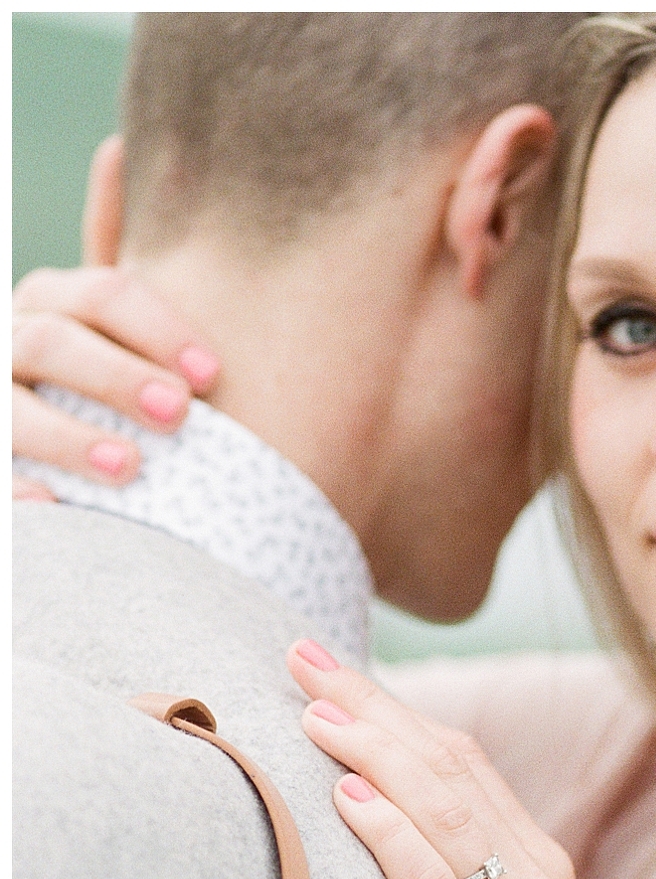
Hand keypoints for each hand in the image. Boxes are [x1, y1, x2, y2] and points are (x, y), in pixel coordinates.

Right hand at [12, 266, 219, 496]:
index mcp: (56, 303)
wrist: (68, 432)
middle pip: (53, 342)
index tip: (212, 376)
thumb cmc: (116, 391)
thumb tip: (122, 172)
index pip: (104, 295)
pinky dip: (19, 488)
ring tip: (128, 467)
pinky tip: (53, 505)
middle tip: (178, 414)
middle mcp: (13, 341)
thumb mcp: (129, 343)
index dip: (160, 331)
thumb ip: (141, 302)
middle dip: (117, 377)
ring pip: (13, 409)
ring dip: (69, 438)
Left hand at [286, 640, 621, 878]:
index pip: (463, 762)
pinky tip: (347, 800)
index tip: (326, 672)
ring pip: (445, 813)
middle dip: (371, 706)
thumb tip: (356, 827)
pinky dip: (393, 838)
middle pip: (448, 769)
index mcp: (538, 872)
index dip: (394, 708)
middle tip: (299, 657)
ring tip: (310, 708)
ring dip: (372, 752)